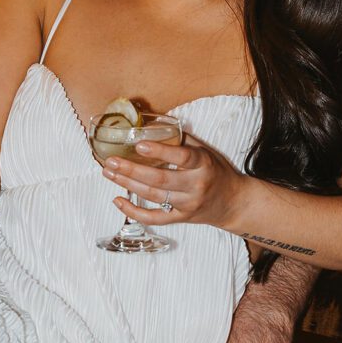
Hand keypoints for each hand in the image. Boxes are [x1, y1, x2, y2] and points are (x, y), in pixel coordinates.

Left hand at [102, 134, 242, 228]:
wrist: (232, 202)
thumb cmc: (215, 171)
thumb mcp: (205, 150)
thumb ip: (180, 139)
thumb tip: (151, 124)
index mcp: (203, 164)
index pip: (181, 157)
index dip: (159, 152)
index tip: (139, 145)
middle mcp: (195, 186)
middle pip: (159, 180)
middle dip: (132, 170)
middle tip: (111, 160)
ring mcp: (187, 204)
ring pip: (153, 196)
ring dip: (127, 184)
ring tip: (109, 172)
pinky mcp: (181, 218)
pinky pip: (154, 218)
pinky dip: (133, 211)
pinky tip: (117, 200)